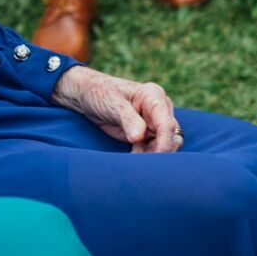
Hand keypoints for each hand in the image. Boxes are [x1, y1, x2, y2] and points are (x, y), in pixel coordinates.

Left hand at [53, 64, 182, 152]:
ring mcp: (152, 123)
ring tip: (135, 160)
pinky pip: (152, 150)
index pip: (167, 123)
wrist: (85, 96)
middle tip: (144, 162)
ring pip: (164, 145)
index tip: (157, 156)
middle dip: (161, 151)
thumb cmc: (100, 93)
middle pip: (171, 136)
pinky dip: (144, 156)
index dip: (165, 141)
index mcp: (154, 97)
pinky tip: (132, 158)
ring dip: (152, 156)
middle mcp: (158, 110)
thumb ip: (128, 119)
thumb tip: (140, 137)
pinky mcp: (144, 135)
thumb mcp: (112, 103)